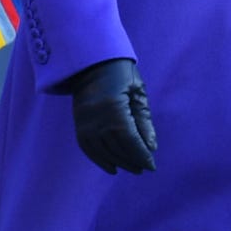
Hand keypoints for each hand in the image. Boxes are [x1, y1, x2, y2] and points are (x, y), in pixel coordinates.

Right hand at [70, 58, 157, 174]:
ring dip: (119, 163)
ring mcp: (84, 122)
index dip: (141, 155)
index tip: (152, 166)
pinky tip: (112, 167)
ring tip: (133, 168)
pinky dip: (100, 160)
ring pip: (103, 152)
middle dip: (132, 161)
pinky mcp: (78, 124)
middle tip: (145, 168)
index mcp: (114, 108)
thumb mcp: (137, 92)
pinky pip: (88, 148)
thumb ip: (144, 120)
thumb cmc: (120, 73)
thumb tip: (151, 147)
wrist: (90, 62)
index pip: (130, 140)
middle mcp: (96, 118)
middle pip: (116, 148)